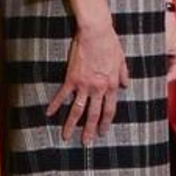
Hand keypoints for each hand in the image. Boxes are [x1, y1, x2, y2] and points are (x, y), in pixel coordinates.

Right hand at [47, 23, 128, 145]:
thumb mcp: (122, 60)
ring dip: (71, 124)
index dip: (106, 123)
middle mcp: (99, 88)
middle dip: (90, 130)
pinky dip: (55, 105)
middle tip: (86, 143)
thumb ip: (124, 75)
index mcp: (112, 85)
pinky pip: (62, 95)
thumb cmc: (111, 44)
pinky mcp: (71, 78)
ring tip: (66, 136)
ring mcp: (84, 85)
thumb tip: (126, 86)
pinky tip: (48, 114)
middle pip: (94, 114)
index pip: (109, 109)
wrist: (97, 33)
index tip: (103, 133)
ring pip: (77, 110)